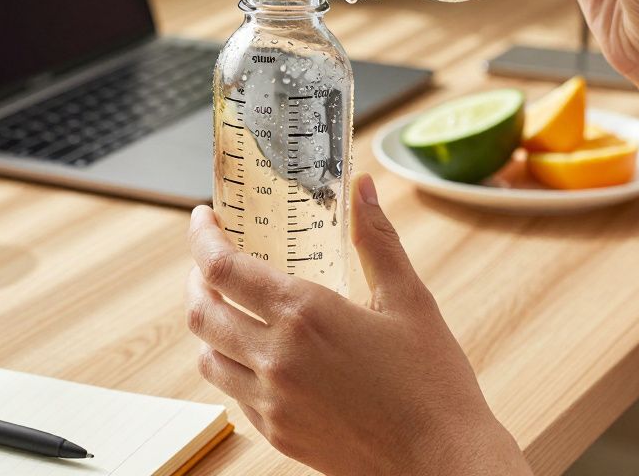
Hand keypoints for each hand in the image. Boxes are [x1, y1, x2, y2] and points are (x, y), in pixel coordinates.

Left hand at [185, 175, 529, 475]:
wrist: (441, 462)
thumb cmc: (432, 383)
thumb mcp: (409, 301)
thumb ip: (377, 240)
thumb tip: (362, 189)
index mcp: (304, 315)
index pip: (222, 267)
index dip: (202, 237)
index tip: (204, 218)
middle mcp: (276, 358)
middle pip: (200, 311)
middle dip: (197, 279)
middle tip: (212, 262)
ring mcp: (271, 401)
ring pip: (208, 356)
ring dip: (210, 326)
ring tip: (231, 308)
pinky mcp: (277, 433)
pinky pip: (233, 393)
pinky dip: (233, 366)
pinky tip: (259, 355)